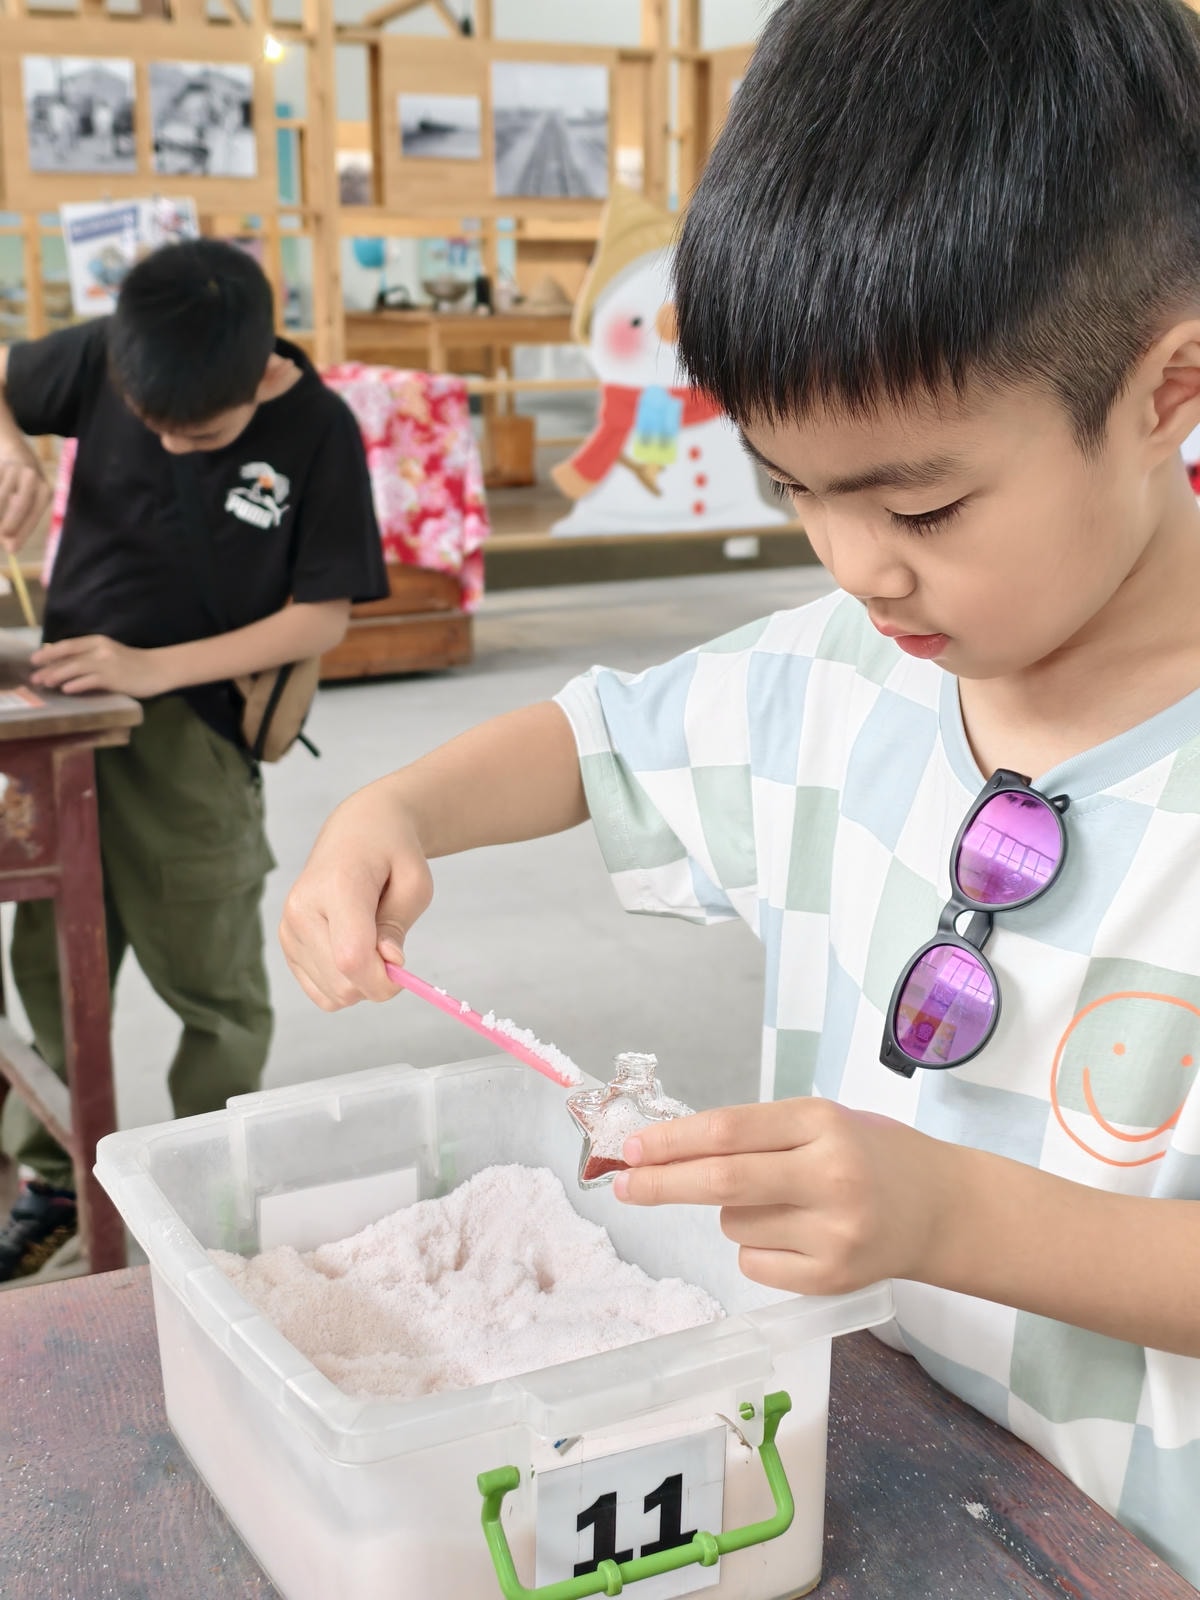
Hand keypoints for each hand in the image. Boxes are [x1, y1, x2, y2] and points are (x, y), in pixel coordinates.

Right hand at [0, 450, 51, 552]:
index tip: (12, 549)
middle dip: (10, 523)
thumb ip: (21, 523)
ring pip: (1, 495)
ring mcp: (13, 469)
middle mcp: (31, 477)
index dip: (23, 533)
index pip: (35, 514)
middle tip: (1, 536)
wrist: (14, 451)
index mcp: (44, 490)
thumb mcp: (29, 500)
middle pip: (21, 503)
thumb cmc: (23, 486)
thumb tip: (10, 547)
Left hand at [30, 635, 167, 696]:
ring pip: (76, 668)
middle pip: (68, 656)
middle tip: (34, 678)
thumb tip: (61, 660)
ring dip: (58, 676)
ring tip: (45, 684)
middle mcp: (100, 649)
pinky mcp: (115, 678)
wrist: (159, 669)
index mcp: (97, 641)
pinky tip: (66, 689)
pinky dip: (77, 684)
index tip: (34, 661)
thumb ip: (88, 655)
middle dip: (49, 666)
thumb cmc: (133, 663)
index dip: (49, 652)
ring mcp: (107, 663)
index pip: (68, 645)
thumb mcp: (108, 653)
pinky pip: (91, 680)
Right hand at [280, 778, 433, 1010]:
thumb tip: (389, 964)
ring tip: (370, 939)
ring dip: (362, 982)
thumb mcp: (414, 881)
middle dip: (377, 980)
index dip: (383, 980)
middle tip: (391, 947)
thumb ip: (398, 926)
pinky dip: (345, 983)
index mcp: (336, 887)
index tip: (402, 970)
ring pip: (333, 995)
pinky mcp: (287, 943)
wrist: (358, 830)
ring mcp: (288, 928)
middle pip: (343, 983)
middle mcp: (302, 909)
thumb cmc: (392, 851)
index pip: (351, 958)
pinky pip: (322, 992)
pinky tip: (353, 949)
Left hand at [614, 1097, 959, 1295]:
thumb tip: (669, 1149)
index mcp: (823, 1124)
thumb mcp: (822, 1122)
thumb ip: (757, 1133)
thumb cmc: (871, 1154)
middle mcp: (830, 1177)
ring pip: (734, 1225)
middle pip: (721, 1182)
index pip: (729, 1130)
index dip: (673, 1140)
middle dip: (660, 1182)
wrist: (943, 1209)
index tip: (632, 1145)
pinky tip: (797, 1236)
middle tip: (622, 1182)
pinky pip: (753, 1264)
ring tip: (785, 1203)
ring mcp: (833, 1233)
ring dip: (733, 1214)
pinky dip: (755, 1249)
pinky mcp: (831, 1279)